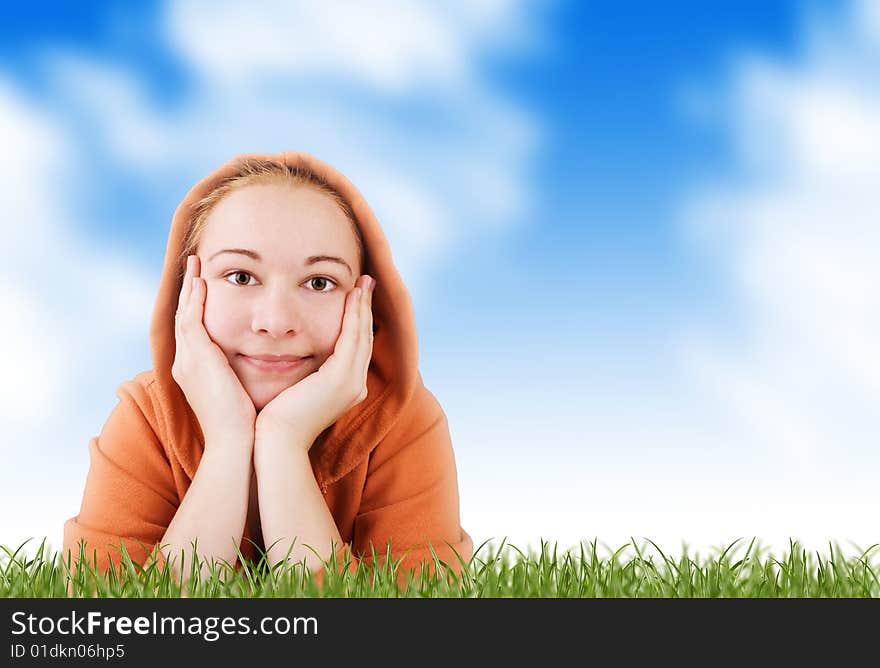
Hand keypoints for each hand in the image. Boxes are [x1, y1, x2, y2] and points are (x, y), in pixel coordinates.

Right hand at [172, 254, 256, 451]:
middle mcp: (186, 364)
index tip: (204, 287)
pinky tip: (201, 281)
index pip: (194, 332)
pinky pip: (191, 320)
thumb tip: (267, 364)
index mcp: (196, 372)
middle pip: (184, 318)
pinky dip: (195, 299)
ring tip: (194, 264)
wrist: (237, 446)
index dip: (197, 308)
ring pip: (184, 313)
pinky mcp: (196, 359)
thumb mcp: (243, 394)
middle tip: (192, 266)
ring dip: (189, 287)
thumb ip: (245, 376)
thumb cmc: (247, 427)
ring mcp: (188, 361)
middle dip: (188, 292)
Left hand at [255, 274, 375, 451]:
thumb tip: (296, 358)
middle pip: (364, 338)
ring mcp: (352, 382)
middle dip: (365, 308)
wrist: (275, 442)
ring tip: (363, 283)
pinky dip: (354, 314)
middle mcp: (355, 385)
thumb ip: (305, 376)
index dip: (358, 321)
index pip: (355, 348)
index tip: (356, 297)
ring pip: (362, 334)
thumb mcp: (297, 391)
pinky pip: (352, 337)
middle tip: (367, 282)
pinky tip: (352, 296)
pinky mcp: (342, 378)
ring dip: (363, 306)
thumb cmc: (276, 419)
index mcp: (346, 389)